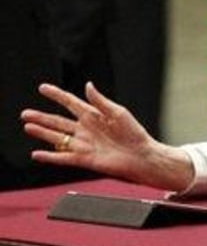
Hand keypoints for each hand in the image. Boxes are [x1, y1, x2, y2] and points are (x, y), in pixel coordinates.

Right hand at [20, 82, 193, 190]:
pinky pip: (63, 158)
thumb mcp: (118, 113)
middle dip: (41, 117)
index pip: (71, 102)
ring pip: (57, 137)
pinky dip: (50, 156)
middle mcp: (86, 130)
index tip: (43, 88)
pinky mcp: (85, 159)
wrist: (142, 156)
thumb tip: (88, 85)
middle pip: (58, 121)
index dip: (57, 95)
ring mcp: (84, 145)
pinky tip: (37, 154)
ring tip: (28, 127)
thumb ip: (100, 101)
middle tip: (25, 113)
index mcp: (94, 116)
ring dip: (42, 133)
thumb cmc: (135, 134)